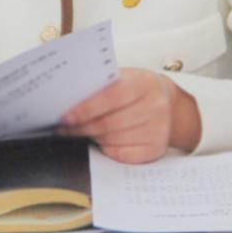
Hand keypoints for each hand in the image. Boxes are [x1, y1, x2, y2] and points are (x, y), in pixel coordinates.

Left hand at [58, 69, 199, 163]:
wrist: (169, 104)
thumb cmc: (137, 89)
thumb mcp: (125, 77)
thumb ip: (101, 85)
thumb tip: (67, 98)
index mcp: (144, 82)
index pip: (111, 96)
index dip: (86, 108)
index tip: (65, 116)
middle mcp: (155, 106)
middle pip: (109, 123)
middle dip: (81, 127)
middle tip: (62, 128)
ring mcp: (158, 130)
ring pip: (112, 140)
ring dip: (91, 138)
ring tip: (76, 133)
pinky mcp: (156, 149)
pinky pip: (121, 154)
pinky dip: (106, 149)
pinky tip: (98, 142)